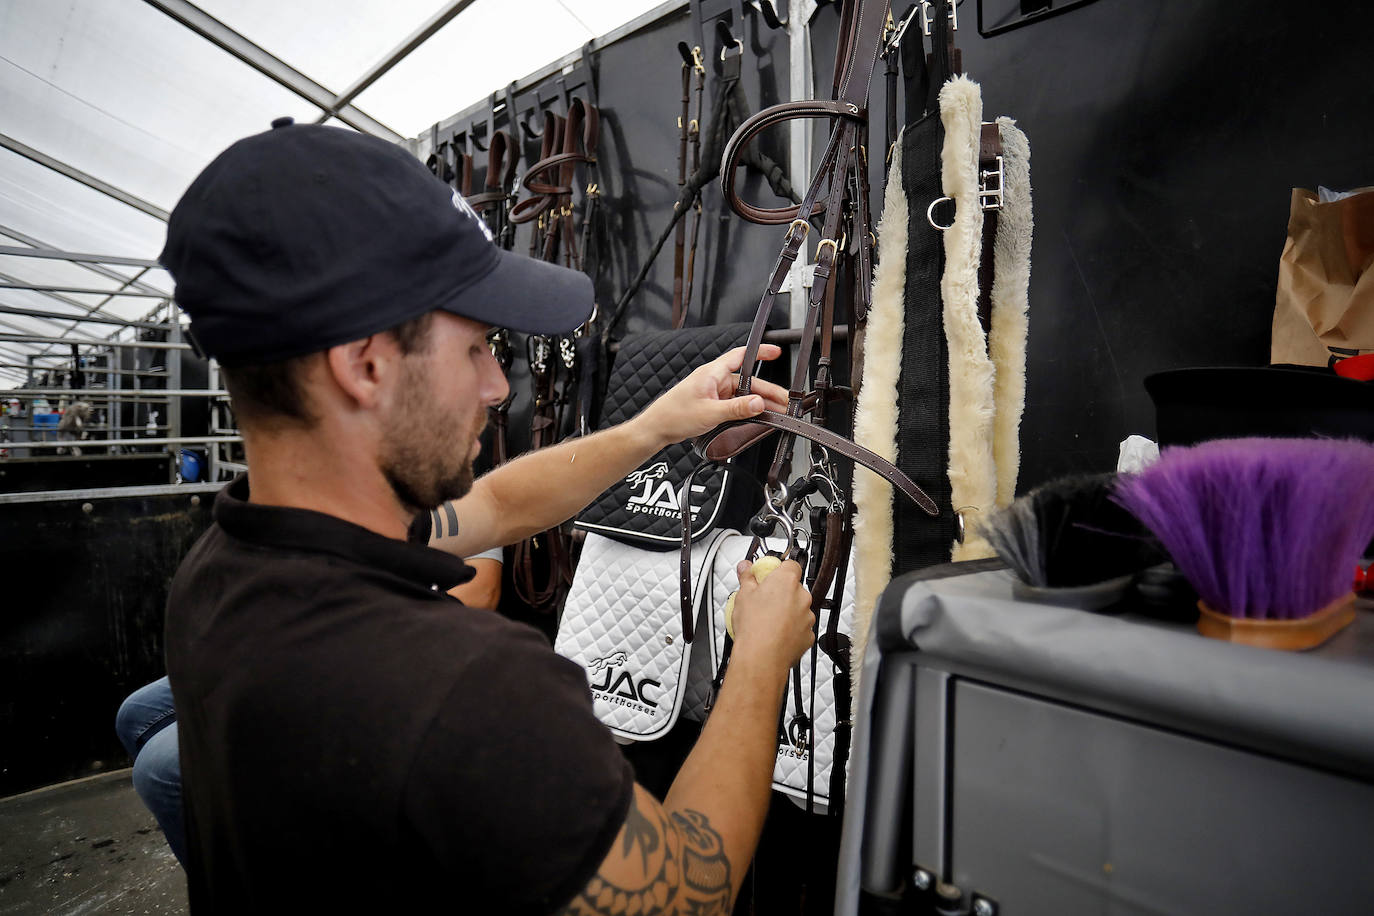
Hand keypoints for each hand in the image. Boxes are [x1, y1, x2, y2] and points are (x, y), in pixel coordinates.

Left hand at [635, 345, 788, 448]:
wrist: (656, 428)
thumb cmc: (674, 415)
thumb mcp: (710, 412)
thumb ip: (737, 409)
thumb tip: (759, 403)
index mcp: (712, 373)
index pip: (741, 355)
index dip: (760, 353)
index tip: (776, 352)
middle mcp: (714, 380)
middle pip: (748, 381)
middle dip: (767, 391)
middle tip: (784, 401)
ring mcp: (713, 392)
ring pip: (743, 394)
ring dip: (758, 403)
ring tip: (776, 413)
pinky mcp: (712, 404)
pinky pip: (735, 404)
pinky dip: (746, 410)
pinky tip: (756, 418)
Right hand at [728, 558, 813, 672]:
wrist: (761, 657)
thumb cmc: (754, 627)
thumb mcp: (743, 595)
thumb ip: (747, 577)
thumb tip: (746, 567)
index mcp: (786, 581)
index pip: (791, 565)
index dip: (779, 569)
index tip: (768, 576)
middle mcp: (802, 596)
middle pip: (794, 588)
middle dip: (781, 593)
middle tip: (764, 601)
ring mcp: (807, 616)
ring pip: (798, 608)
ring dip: (787, 612)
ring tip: (768, 621)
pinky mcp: (809, 635)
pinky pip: (800, 627)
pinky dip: (791, 629)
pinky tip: (776, 634)